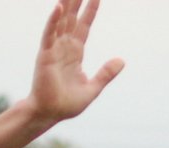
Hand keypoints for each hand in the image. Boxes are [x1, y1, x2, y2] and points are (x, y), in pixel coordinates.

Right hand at [26, 0, 123, 124]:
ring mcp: (54, 49)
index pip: (84, 26)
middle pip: (72, 18)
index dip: (90, 11)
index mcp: (75, 53)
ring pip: (61, 21)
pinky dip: (54, 21)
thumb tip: (122, 60)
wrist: (49, 115)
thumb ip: (106, 74)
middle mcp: (64, 47)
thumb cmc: (66, 104)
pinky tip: (59, 7)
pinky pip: (49, 34)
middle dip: (77, 1)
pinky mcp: (45, 55)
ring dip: (66, 4)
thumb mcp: (92, 88)